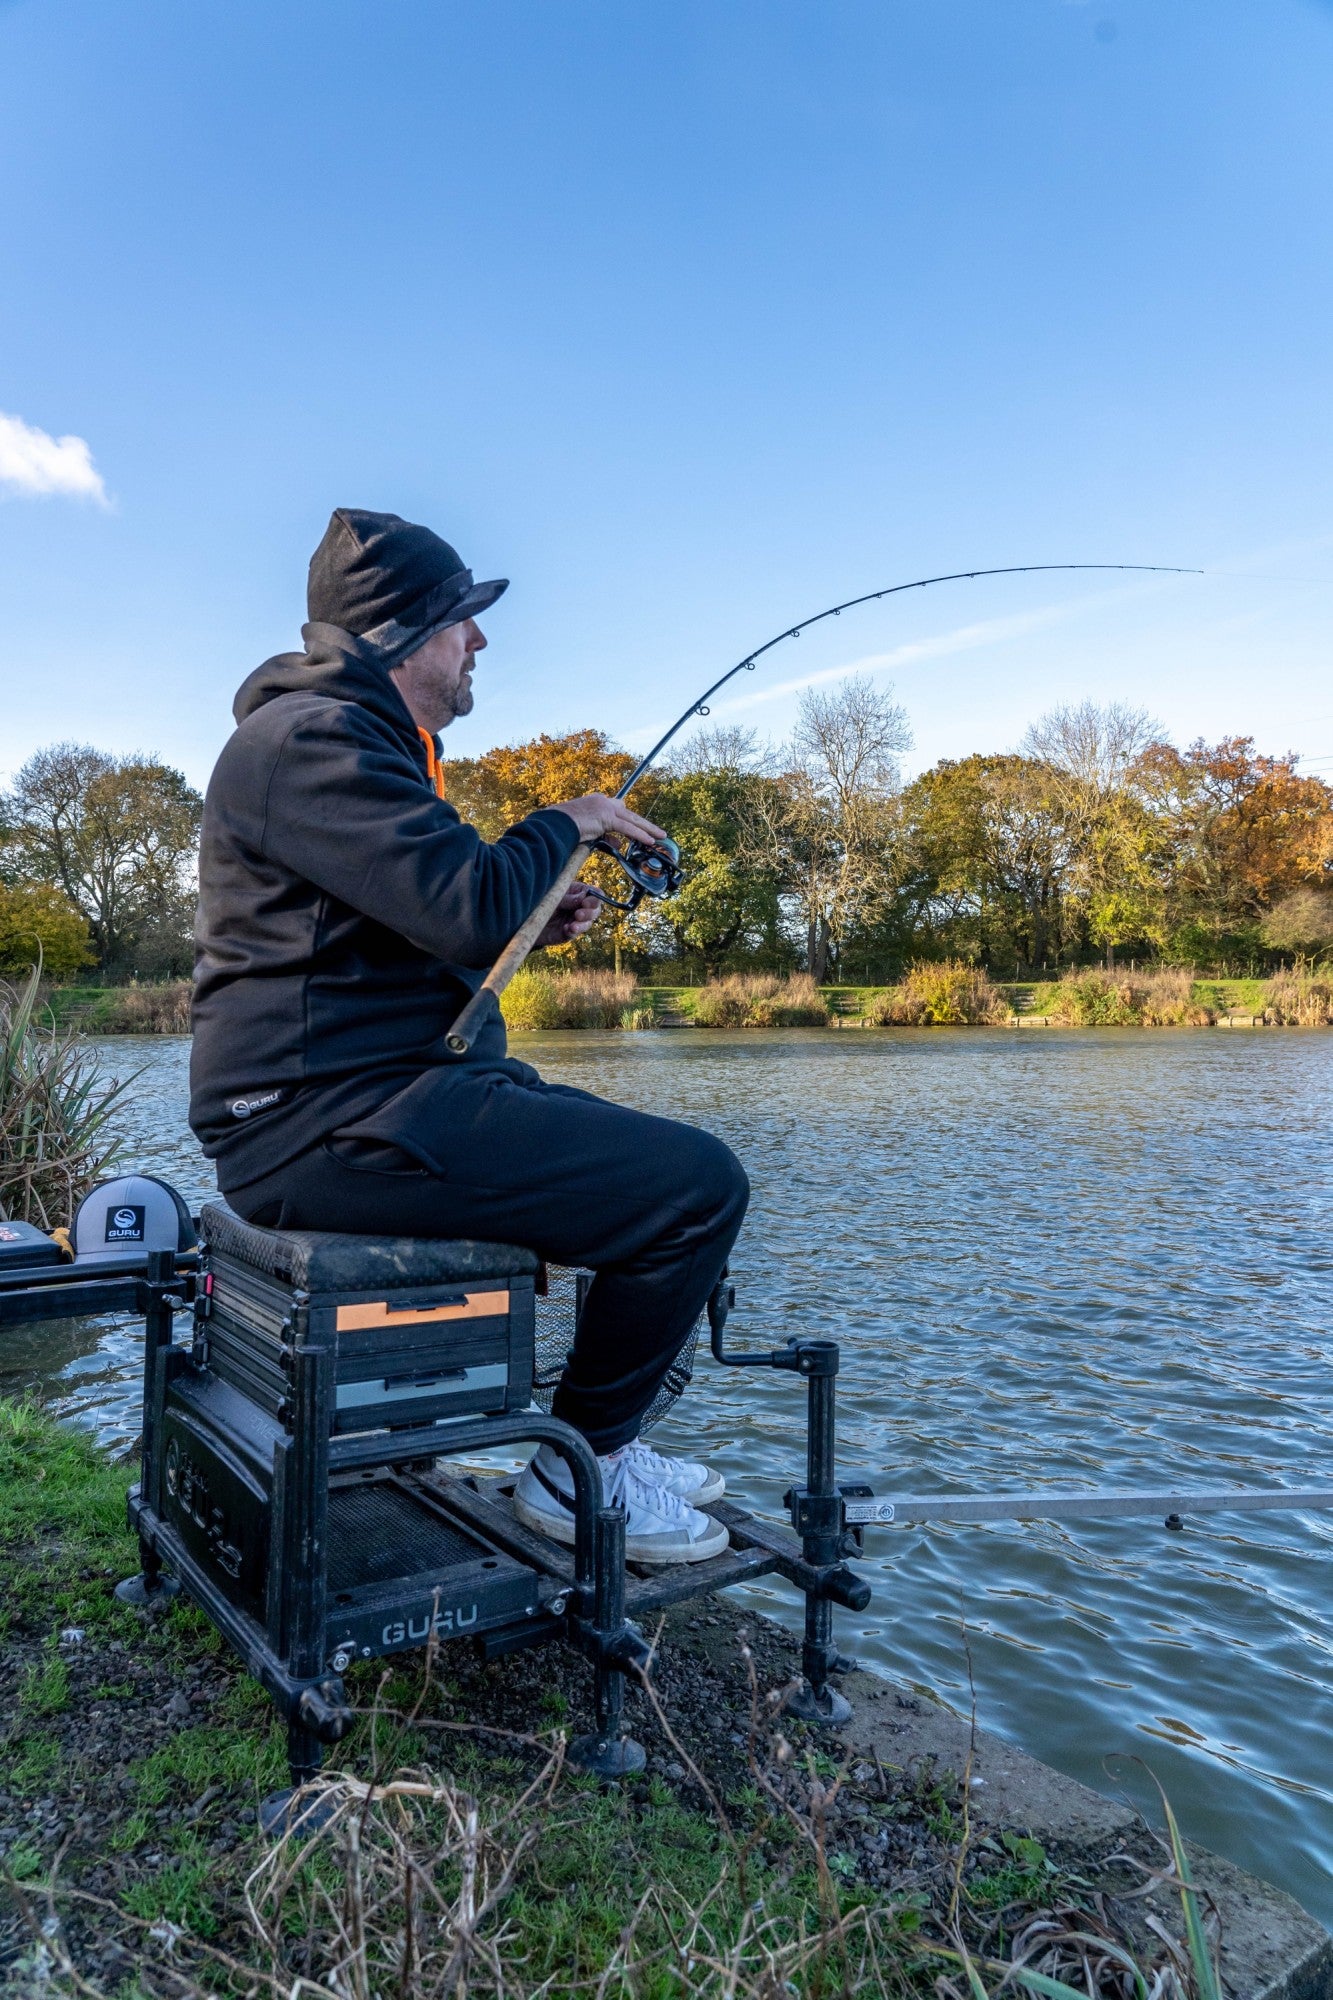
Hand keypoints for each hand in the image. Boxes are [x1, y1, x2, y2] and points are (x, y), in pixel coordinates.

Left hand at [535, 884, 604, 948]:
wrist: (527, 917)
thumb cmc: (541, 900)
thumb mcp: (554, 896)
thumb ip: (568, 898)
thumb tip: (583, 898)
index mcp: (579, 892)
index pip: (596, 894)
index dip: (594, 899)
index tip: (585, 902)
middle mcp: (580, 906)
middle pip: (596, 910)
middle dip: (589, 913)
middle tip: (578, 914)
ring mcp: (576, 920)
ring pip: (588, 923)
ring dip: (582, 924)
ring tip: (572, 925)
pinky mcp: (569, 932)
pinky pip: (575, 933)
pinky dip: (572, 931)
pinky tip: (565, 929)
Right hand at [551, 792, 666, 847]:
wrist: (555, 824)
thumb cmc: (562, 828)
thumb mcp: (586, 831)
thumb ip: (603, 835)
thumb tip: (618, 843)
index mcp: (595, 802)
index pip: (617, 810)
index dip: (627, 821)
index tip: (636, 827)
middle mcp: (602, 802)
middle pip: (628, 813)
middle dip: (644, 823)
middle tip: (657, 831)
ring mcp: (605, 808)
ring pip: (632, 819)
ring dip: (647, 829)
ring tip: (660, 836)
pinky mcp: (607, 818)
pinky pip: (627, 828)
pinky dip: (639, 835)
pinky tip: (649, 841)